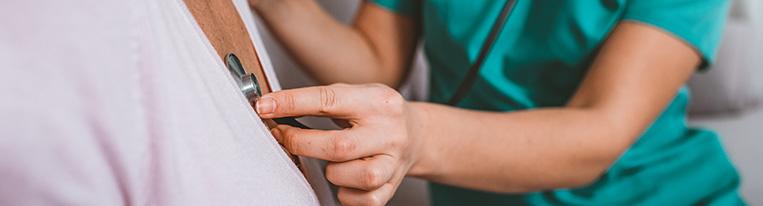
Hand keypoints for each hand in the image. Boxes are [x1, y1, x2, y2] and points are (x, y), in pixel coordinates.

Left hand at [256, 83, 423, 205]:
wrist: (416, 136)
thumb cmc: (376, 115)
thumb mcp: (356, 96)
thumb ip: (321, 101)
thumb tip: (273, 108)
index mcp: (378, 102)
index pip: (329, 100)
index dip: (292, 103)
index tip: (265, 106)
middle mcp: (389, 132)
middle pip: (337, 146)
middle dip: (301, 144)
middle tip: (284, 136)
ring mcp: (392, 162)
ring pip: (347, 176)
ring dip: (331, 170)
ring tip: (335, 160)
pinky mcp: (391, 188)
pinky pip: (357, 200)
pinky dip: (345, 192)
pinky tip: (348, 177)